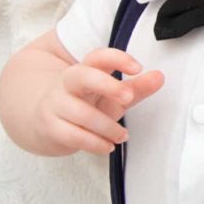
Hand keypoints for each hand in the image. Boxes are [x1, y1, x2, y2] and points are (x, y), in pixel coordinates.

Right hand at [34, 47, 163, 153]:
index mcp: (86, 70)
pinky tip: (108, 146)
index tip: (138, 68)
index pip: (98, 57)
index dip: (117, 59)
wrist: (44, 122)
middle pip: (83, 76)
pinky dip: (94, 143)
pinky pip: (72, 135)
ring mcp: (56, 104)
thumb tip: (159, 77)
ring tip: (123, 135)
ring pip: (81, 112)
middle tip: (128, 97)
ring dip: (107, 126)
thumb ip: (136, 88)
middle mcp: (69, 84)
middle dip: (107, 85)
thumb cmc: (85, 105)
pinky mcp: (50, 127)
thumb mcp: (112, 96)